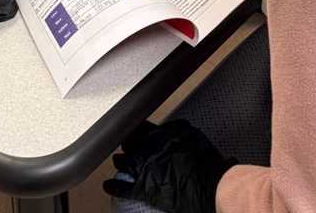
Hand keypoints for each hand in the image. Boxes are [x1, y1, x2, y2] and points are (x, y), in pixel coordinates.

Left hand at [102, 119, 235, 212]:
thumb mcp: (190, 133)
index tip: (129, 128)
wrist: (208, 184)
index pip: (138, 128)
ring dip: (119, 161)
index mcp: (157, 135)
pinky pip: (123, 187)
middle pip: (129, 144)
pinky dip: (113, 187)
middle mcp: (147, 149)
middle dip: (126, 144)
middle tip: (125, 145)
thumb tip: (166, 125)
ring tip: (117, 160)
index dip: (133, 129)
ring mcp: (144, 169)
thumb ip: (174, 127)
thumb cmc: (202, 159)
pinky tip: (107, 185)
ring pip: (124, 162)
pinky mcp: (144, 188)